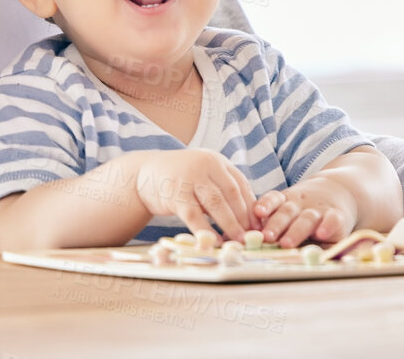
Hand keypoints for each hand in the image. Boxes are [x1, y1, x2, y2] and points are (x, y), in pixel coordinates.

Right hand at [132, 149, 255, 239]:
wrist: (144, 175)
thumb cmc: (179, 180)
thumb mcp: (202, 176)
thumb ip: (221, 190)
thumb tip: (247, 218)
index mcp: (216, 160)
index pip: (240, 184)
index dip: (252, 205)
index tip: (260, 224)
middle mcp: (205, 164)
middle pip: (231, 193)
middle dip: (244, 217)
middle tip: (252, 237)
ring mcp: (189, 178)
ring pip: (216, 204)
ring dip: (230, 225)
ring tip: (238, 242)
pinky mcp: (175, 194)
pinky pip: (194, 216)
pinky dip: (205, 231)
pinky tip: (213, 242)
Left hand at [251, 176, 359, 247]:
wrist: (340, 189)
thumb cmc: (306, 209)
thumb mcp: (290, 209)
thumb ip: (272, 224)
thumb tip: (242, 241)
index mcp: (285, 202)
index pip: (273, 200)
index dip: (266, 205)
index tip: (257, 212)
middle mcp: (300, 205)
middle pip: (286, 212)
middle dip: (276, 224)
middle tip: (266, 237)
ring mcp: (319, 210)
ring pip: (306, 218)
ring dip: (296, 230)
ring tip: (286, 243)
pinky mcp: (338, 216)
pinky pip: (333, 220)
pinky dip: (328, 225)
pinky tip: (322, 233)